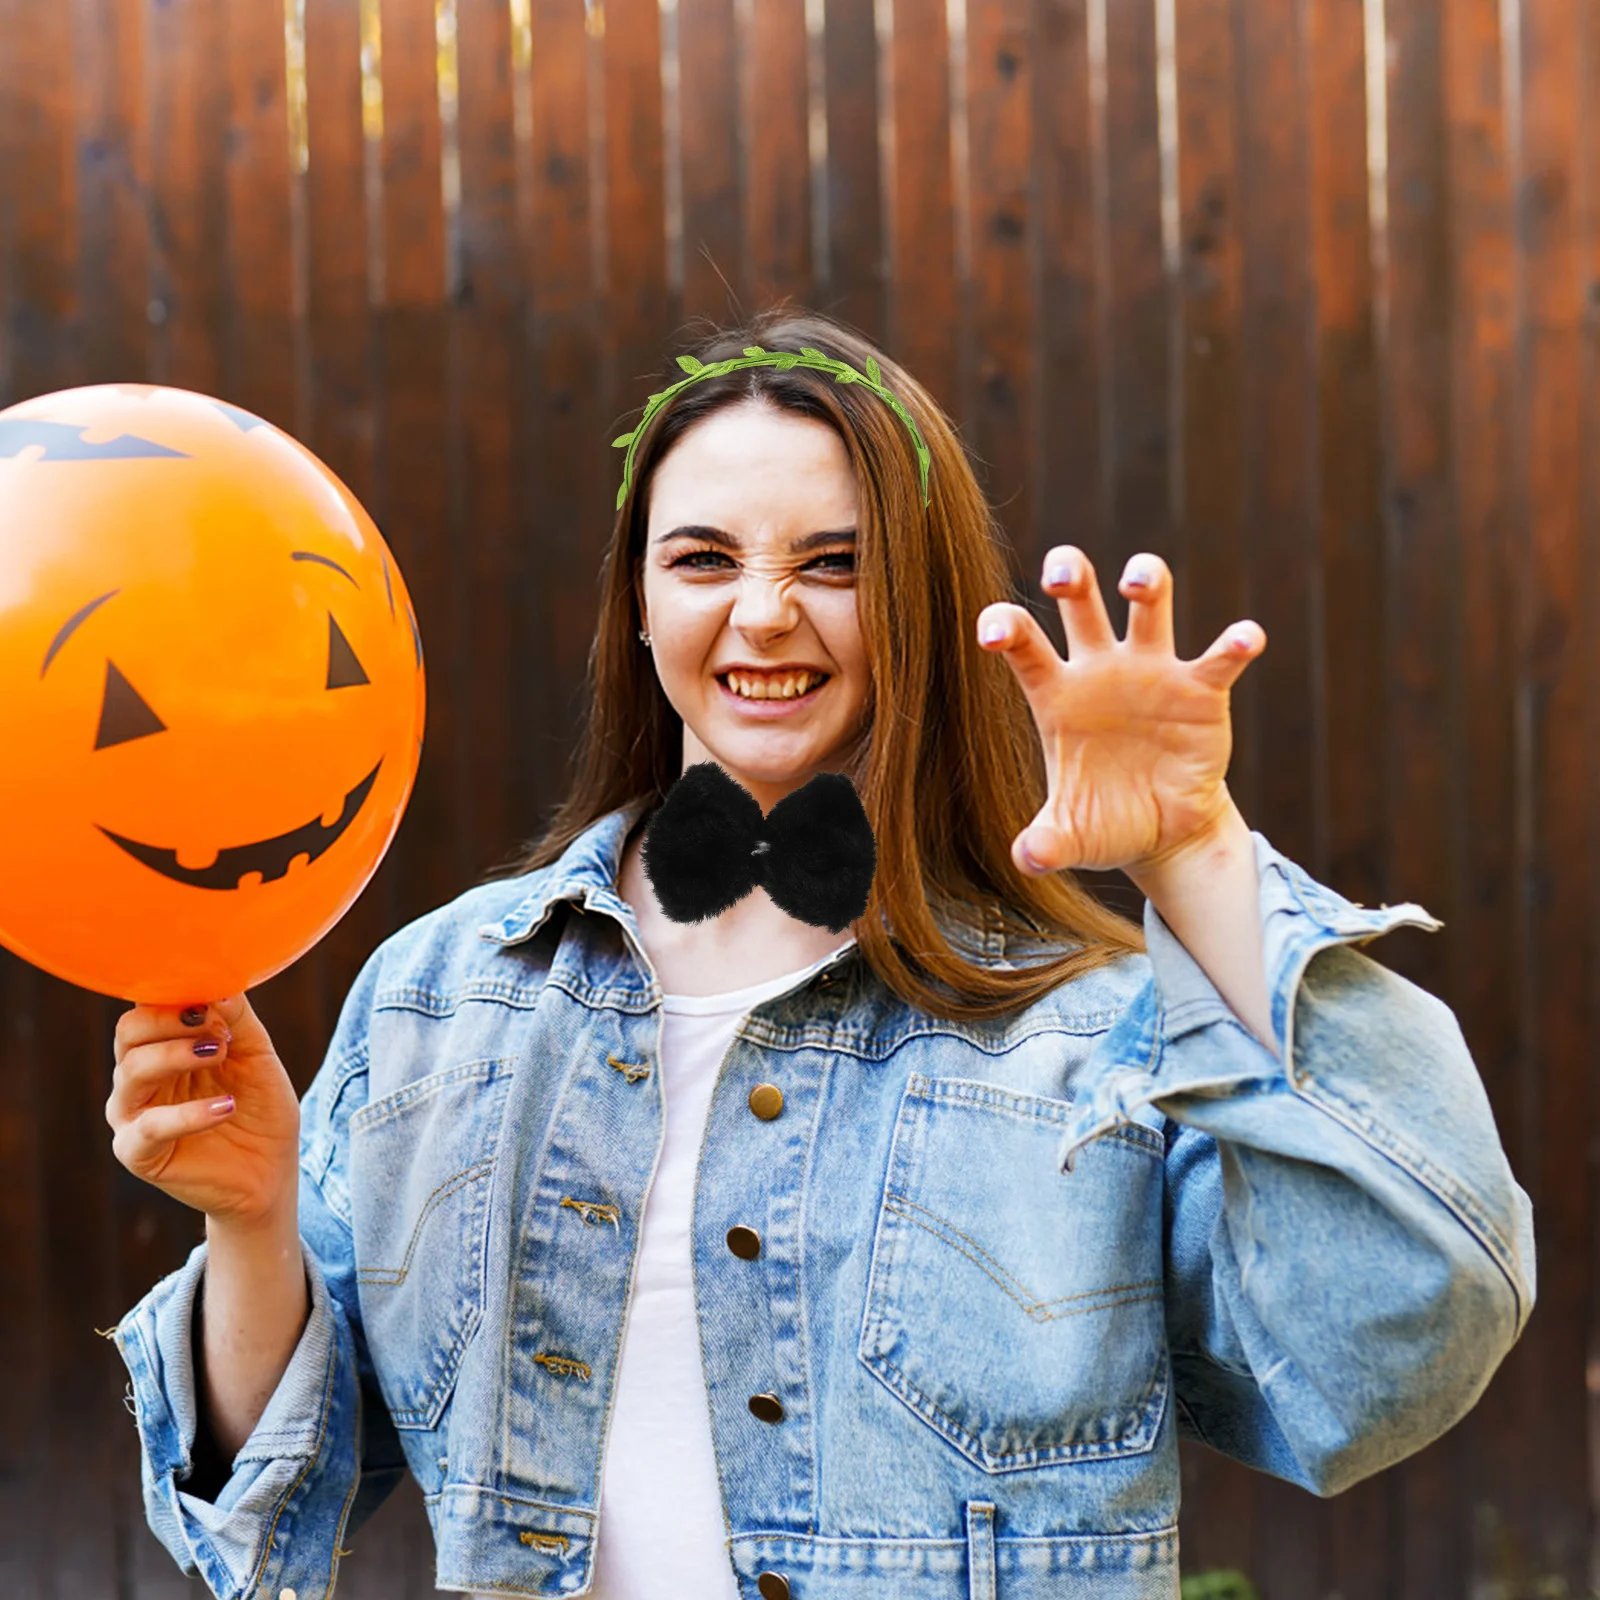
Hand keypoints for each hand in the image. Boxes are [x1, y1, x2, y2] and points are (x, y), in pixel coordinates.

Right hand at [107, 994, 300, 1226]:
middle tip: (217, 1028)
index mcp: (162, 1047)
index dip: (176, 994)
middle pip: (129, 1032)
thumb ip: (236, 1020)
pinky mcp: (137, 1152)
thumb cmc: (260, 1107)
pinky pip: (149, 1126)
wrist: (271, 1171)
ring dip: (179, 1055)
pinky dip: (188, 1114)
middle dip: (172, 1020)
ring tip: (221, 1054)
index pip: (147, 1007)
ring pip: (132, 1070)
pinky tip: (226, 1107)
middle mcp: (138, 1076)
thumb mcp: (257, 1055)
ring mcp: (132, 1114)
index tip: (213, 995)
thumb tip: (218, 985)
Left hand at [976, 547, 1264, 878]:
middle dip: (1071, 574)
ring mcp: (1152, 674)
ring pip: (1149, 605)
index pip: (1025, 648)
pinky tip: (1243, 639)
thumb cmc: (1105, 823)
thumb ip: (1046, 844)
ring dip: (1146, 580)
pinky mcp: (1201, 690)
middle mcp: (1100, 671)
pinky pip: (1218, 658)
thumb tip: (1028, 859)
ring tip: (1137, 583)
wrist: (1163, 834)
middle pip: (1080, 603)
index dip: (1006, 628)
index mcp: (1057, 696)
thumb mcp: (1072, 837)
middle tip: (1063, 572)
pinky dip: (1235, 644)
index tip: (992, 630)